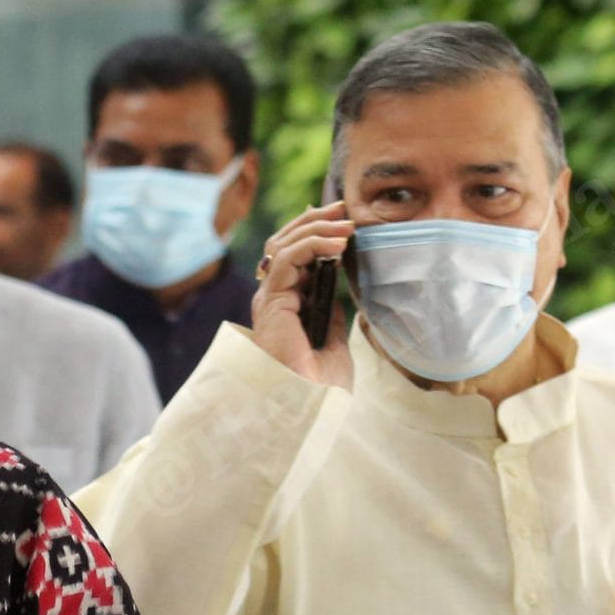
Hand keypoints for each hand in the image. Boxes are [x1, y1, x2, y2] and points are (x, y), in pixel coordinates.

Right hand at [250, 203, 356, 387]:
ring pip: (282, 246)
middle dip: (314, 221)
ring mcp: (269, 300)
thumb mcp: (333, 338)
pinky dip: (311, 245)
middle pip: (284, 244)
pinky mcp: (271, 303)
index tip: (342, 220)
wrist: (311, 406)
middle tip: (343, 209)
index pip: (293, 256)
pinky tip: (336, 244)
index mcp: (286, 306)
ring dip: (315, 228)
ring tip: (345, 224)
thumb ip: (328, 311)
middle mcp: (273, 299)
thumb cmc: (321, 384)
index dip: (314, 232)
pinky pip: (285, 261)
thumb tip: (334, 286)